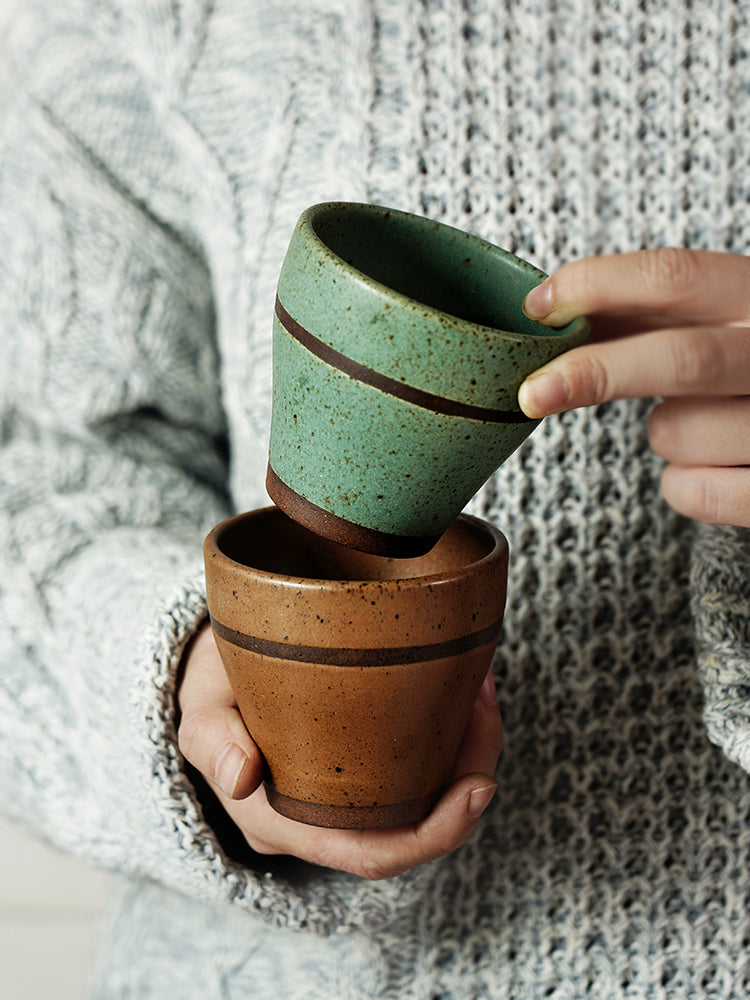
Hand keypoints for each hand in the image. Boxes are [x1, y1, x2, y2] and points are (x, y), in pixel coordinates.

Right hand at [177, 624, 501, 879]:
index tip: (480, 783)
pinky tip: (460, 686)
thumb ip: (213, 740)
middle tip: (486, 702)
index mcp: (285, 823)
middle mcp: (323, 820)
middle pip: (415, 826)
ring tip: (479, 682)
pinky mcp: (360, 765)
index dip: (437, 833)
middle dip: (469, 772)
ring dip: (466, 747)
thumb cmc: (209, 691)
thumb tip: (240, 777)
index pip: (373, 853)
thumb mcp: (200, 709)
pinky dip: (448, 732)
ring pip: (424, 795)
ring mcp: (345, 795)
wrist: (209, 675)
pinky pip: (416, 765)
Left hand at [518, 248, 749, 527]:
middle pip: (682, 360)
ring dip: (663, 434)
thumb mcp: (708, 321)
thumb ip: (638, 311)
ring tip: (702, 426)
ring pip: (677, 434)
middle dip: (596, 374)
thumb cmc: (741, 367)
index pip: (676, 275)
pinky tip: (717, 465)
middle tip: (532, 393)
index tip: (538, 309)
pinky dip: (684, 484)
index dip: (597, 286)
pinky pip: (692, 492)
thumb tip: (542, 312)